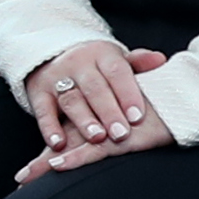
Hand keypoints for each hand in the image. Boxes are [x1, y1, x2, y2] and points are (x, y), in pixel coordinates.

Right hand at [12, 40, 175, 179]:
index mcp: (102, 55)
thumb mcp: (116, 60)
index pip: (117, 72)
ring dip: (84, 120)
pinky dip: (50, 128)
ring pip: (71, 100)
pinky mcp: (38, 93)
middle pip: (95, 88)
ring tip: (97, 138)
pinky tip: (59, 144)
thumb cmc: (95, 66)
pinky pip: (43, 111)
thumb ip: (137, 63)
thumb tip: (160, 59)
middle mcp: (78, 64)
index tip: (138, 116)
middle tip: (122, 134)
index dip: (128, 94)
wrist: (52, 54)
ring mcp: (56, 78)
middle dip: (109, 112)